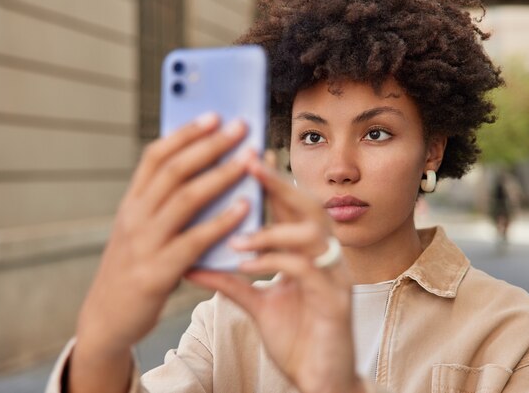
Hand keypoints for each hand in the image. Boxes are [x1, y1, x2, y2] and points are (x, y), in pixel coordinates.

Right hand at [71, 114, 252, 391]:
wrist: (107, 319)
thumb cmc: (134, 268)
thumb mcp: (140, 230)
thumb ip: (163, 204)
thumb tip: (205, 172)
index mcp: (132, 203)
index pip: (155, 157)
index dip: (185, 134)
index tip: (213, 115)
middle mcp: (135, 216)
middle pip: (174, 170)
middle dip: (209, 144)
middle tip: (240, 127)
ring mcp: (144, 243)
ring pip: (186, 198)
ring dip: (221, 174)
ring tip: (249, 158)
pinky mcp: (157, 272)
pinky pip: (195, 240)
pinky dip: (222, 221)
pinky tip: (245, 207)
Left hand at [186, 158, 364, 392]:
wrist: (319, 379)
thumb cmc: (295, 337)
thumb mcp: (256, 304)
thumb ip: (229, 280)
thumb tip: (192, 261)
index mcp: (309, 254)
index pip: (291, 208)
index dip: (271, 181)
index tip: (245, 157)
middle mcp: (326, 258)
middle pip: (308, 207)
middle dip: (278, 183)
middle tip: (247, 163)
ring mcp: (335, 277)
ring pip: (313, 233)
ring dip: (273, 228)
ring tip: (238, 236)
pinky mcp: (336, 301)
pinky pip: (307, 270)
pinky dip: (275, 262)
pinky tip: (247, 264)